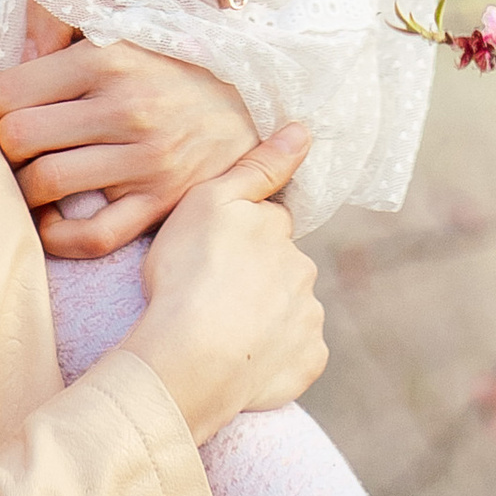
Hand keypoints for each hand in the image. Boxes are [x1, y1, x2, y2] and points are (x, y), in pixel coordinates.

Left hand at [0, 8, 263, 255]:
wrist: (248, 104)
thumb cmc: (167, 64)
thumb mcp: (119, 22)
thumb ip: (56, 20)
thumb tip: (20, 56)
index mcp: (108, 58)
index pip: (8, 92)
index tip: (13, 109)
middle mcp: (127, 107)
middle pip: (18, 138)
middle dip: (7, 146)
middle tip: (20, 146)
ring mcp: (146, 160)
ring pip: (46, 183)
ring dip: (26, 187)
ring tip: (35, 177)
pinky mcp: (162, 201)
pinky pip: (93, 235)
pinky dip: (59, 236)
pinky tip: (53, 218)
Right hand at [122, 130, 325, 444]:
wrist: (190, 360)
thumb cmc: (188, 273)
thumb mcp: (210, 201)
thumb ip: (259, 166)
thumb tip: (304, 131)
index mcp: (277, 230)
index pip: (268, 225)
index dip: (241, 238)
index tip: (214, 255)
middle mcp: (303, 271)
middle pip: (282, 270)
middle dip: (257, 279)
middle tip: (211, 296)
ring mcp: (308, 320)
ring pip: (288, 313)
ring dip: (265, 319)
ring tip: (219, 333)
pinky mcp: (307, 364)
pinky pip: (294, 357)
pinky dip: (274, 359)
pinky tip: (241, 362)